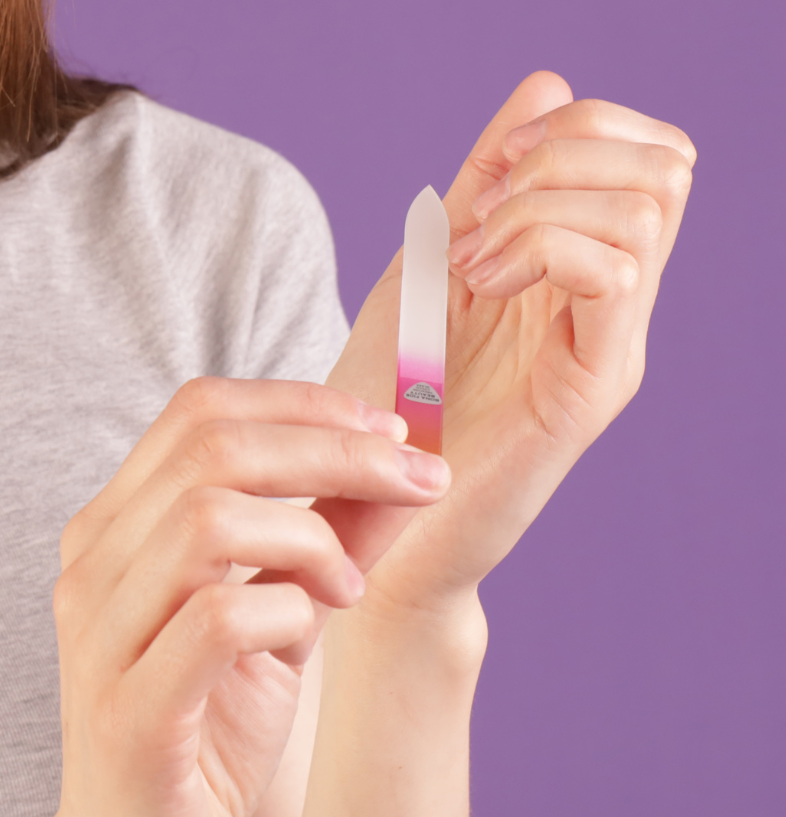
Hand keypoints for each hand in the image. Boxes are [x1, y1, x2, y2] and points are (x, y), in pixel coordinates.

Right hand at [35, 378, 449, 816]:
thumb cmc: (212, 709)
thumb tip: (403, 468)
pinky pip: (218, 616)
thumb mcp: (283, 603)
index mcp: (120, 520)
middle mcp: (95, 561)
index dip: (301, 403)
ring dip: (312, 536)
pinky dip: (290, 607)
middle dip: (337, 450)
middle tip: (417, 478)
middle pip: (214, 449)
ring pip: (209, 518)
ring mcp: (100, 634)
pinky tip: (311, 627)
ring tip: (348, 584)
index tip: (385, 428)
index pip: (200, 411)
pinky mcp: (128, 710)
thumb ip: (332, 533)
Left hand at [327, 70, 694, 610]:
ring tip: (471, 263)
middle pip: (663, 163)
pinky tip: (479, 284)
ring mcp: (607, 346)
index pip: (639, 152)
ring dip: (542, 203)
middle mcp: (608, 305)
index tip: (482, 184)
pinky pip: (618, 272)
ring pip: (647, 206)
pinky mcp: (592, 389)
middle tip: (482, 214)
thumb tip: (546, 82)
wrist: (374, 512)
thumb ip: (487, 184)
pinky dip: (543, 247)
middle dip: (564, 152)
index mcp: (574, 274)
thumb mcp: (429, 263)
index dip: (567, 129)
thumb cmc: (390, 396)